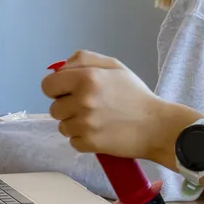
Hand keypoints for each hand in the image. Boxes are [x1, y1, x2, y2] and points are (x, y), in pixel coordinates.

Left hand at [40, 50, 190, 161]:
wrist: (156, 127)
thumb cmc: (135, 95)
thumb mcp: (114, 66)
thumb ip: (84, 59)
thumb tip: (58, 68)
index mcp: (86, 78)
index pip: (47, 85)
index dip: (57, 89)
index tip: (68, 92)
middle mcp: (82, 100)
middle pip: (54, 108)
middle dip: (67, 107)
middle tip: (89, 107)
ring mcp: (84, 124)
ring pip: (62, 126)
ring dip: (74, 124)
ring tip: (96, 121)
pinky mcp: (89, 143)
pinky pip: (73, 141)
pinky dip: (83, 139)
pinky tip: (100, 133)